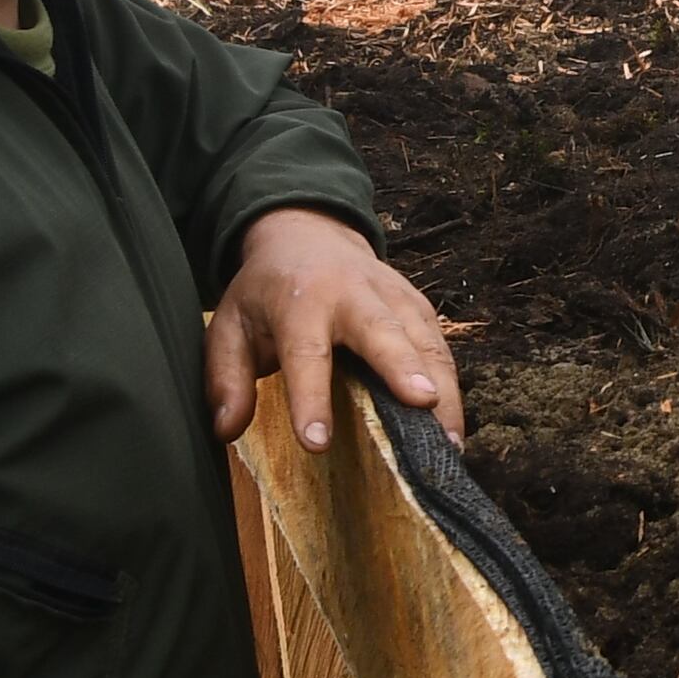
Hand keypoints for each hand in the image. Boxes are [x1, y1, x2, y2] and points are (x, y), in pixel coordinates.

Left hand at [205, 207, 465, 451]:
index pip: (305, 352)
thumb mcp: (229, 325)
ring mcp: (393, 296)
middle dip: (404, 366)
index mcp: (300, 301)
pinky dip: (452, 385)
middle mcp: (353, 294)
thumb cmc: (267, 292)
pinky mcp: (419, 305)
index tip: (317, 443)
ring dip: (442, 388)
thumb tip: (226, 430)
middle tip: (423, 404)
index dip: (311, 398)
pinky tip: (453, 428)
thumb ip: (225, 377)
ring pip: (423, 341)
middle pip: (382, 331)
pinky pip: (440, 346)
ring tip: (450, 443)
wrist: (308, 234)